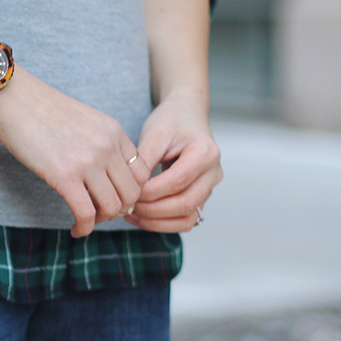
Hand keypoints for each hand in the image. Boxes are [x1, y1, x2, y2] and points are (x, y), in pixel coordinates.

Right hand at [0, 67, 149, 237]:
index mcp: (114, 131)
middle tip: (101, 214)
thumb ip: (101, 143)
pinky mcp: (64, 176)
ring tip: (87, 221)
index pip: (142, 172)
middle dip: (119, 210)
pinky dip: (84, 228)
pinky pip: (86, 213)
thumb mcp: (85, 120)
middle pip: (132, 193)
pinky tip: (75, 229)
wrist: (14, 98)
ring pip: (112, 207)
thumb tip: (105, 176)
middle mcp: (107, 146)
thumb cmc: (42, 110)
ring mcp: (87, 161)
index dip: (132, 192)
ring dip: (102, 221)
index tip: (114, 198)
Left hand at [125, 90, 221, 232]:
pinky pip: (185, 220)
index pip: (178, 181)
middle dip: (152, 210)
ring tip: (132, 214)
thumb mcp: (154, 134)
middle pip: (185, 203)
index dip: (151, 192)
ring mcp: (209, 188)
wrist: (185, 116)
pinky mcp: (200, 198)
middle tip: (128, 206)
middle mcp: (213, 173)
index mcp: (205, 153)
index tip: (129, 192)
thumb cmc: (170, 122)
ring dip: (157, 221)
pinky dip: (162, 224)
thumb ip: (144, 160)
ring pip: (187, 218)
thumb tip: (133, 188)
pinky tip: (141, 217)